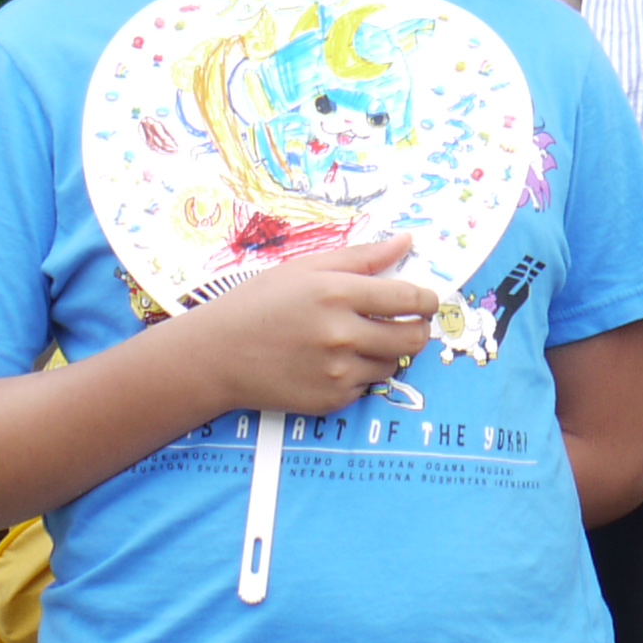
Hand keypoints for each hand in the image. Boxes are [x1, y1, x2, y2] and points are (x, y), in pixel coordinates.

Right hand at [175, 231, 434, 416]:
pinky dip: (360, 373)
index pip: (409, 298)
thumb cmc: (258, 304)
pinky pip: (368, 385)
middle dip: (418, 328)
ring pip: (393, 363)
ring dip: (387, 351)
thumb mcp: (305, 269)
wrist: (215, 356)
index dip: (427, 299)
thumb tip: (406, 243)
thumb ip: (361, 257)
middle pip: (413, 337)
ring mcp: (337, 371)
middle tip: (406, 322)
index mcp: (337, 294)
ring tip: (357, 339)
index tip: (426, 299)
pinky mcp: (331, 400)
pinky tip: (332, 361)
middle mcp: (341, 335)